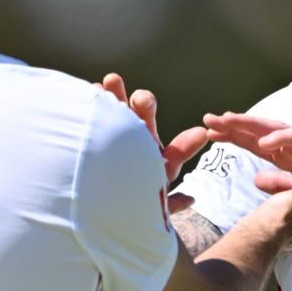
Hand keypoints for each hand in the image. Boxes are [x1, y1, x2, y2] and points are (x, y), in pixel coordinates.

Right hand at [98, 73, 206, 211]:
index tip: (200, 134)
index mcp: (156, 158)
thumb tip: (192, 199)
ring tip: (111, 81)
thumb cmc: (130, 205)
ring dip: (116, 95)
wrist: (98, 209)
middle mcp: (137, 141)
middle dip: (145, 106)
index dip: (188, 143)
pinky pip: (95, 115)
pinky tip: (91, 91)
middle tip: (142, 100)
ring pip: (118, 111)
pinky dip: (94, 102)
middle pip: (144, 119)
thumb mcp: (152, 204)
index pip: (176, 151)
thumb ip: (170, 203)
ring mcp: (114, 134)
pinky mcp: (93, 133)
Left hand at [203, 112, 291, 215]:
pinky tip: (265, 141)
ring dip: (252, 125)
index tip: (208, 134)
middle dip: (234, 125)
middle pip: (260, 131)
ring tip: (229, 122)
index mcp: (290, 158)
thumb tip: (254, 181)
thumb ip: (281, 186)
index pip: (256, 144)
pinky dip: (283, 137)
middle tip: (207, 120)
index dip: (233, 138)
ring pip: (277, 128)